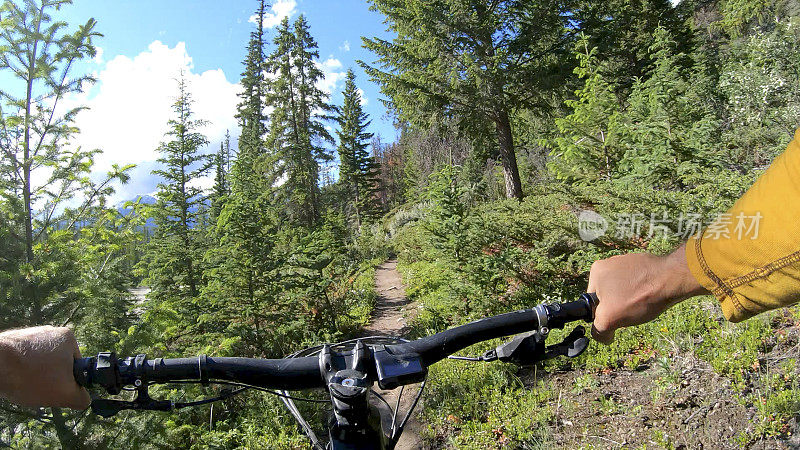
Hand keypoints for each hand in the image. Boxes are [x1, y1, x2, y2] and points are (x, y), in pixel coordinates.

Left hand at [0, 326, 90, 408]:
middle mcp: (51, 332)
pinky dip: (21, 371)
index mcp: (68, 338)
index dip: (69, 382)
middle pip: (58, 364)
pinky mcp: (14, 341)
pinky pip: (24, 360)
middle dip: (51, 379)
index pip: (77, 366)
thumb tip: (84, 400)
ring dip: (35, 375)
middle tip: (40, 387)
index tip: (56, 389)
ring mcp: (30, 335)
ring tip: (25, 383)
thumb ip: (81, 398)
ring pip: (40, 363)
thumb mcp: (65, 394)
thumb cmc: (30, 376)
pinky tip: (15, 378)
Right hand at [588, 243, 708, 343]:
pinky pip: (638, 283)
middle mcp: (610, 262)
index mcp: (596, 270)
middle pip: (609, 295)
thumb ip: (598, 330)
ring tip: (643, 303)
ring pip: (624, 290)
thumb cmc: (639, 297)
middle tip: (631, 311)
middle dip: (618, 306)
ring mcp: (628, 261)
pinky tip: (651, 296)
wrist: (672, 280)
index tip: (618, 315)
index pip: (593, 300)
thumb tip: (603, 337)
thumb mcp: (610, 319)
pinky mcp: (644, 264)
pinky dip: (643, 291)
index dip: (604, 313)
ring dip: (631, 299)